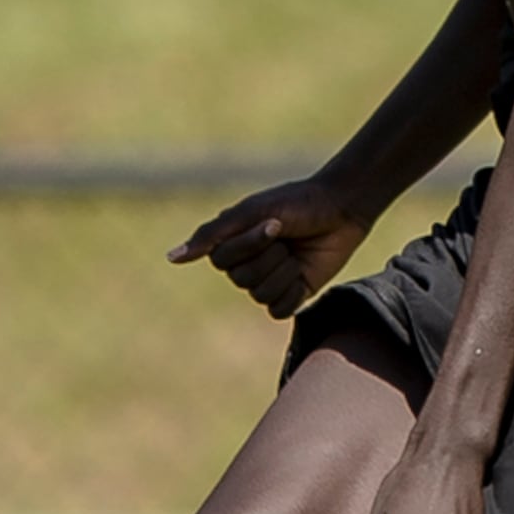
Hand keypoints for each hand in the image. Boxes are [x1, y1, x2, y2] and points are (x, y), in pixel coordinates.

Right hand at [167, 178, 375, 318]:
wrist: (342, 208)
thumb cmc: (297, 203)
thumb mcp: (251, 212)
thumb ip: (211, 235)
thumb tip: (171, 258)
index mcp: (233, 243)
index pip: (223, 261)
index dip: (249, 246)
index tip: (273, 222)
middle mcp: (247, 264)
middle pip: (241, 280)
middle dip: (269, 257)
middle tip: (288, 236)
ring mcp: (270, 280)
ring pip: (261, 295)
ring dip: (284, 272)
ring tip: (297, 252)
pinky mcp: (293, 294)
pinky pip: (280, 310)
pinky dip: (293, 292)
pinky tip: (304, 273)